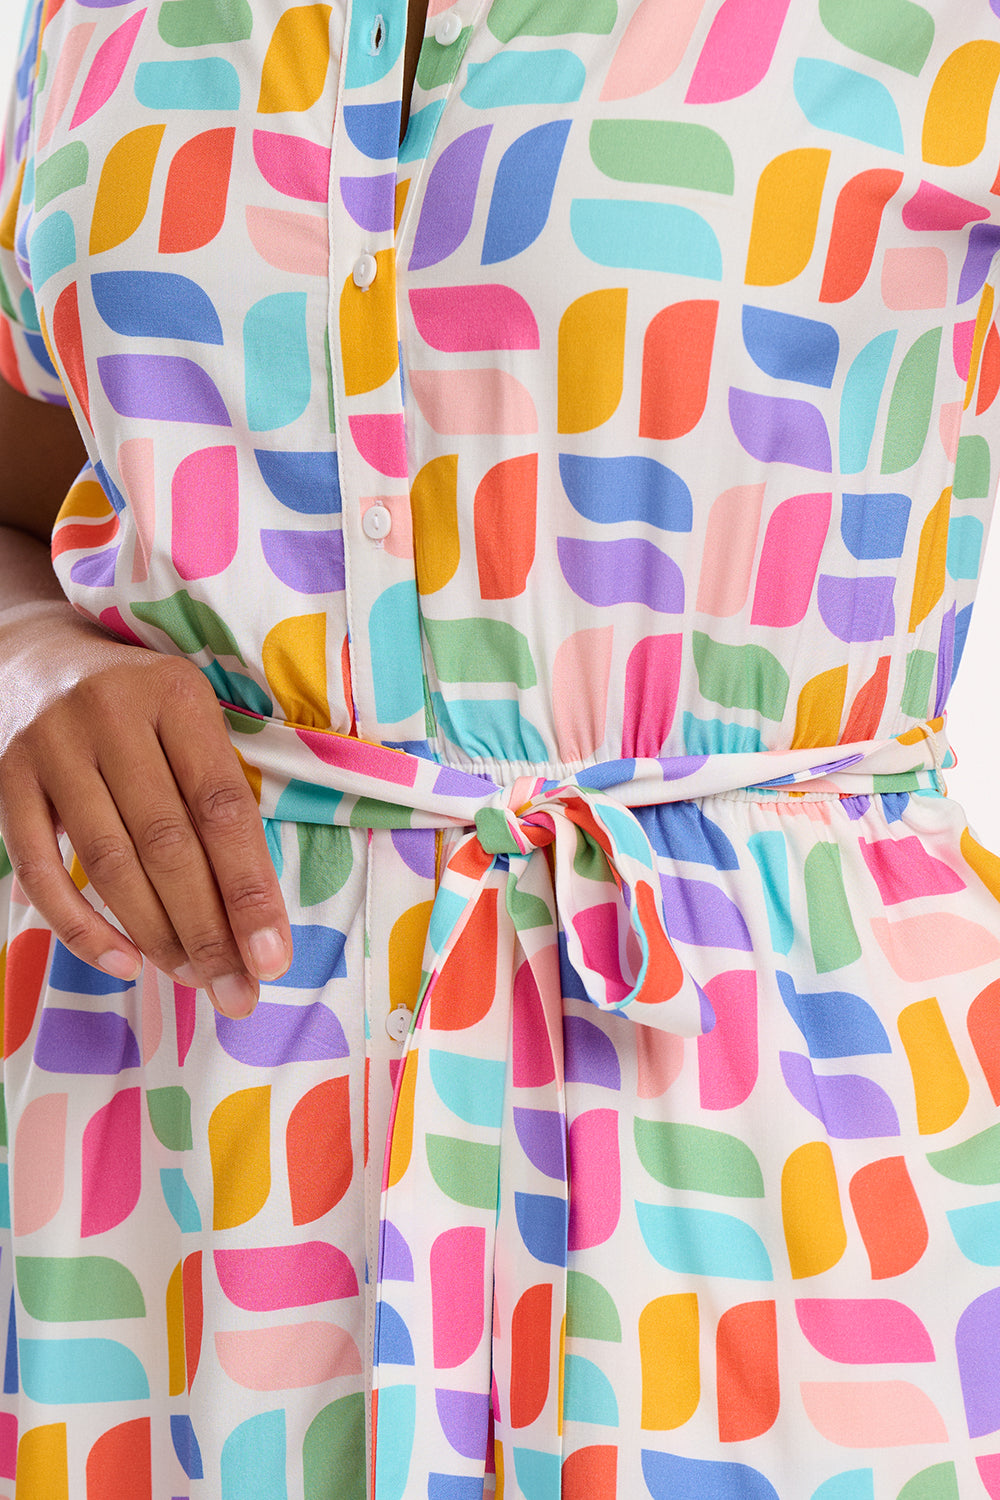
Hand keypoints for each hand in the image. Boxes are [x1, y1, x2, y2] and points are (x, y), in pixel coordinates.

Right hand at [0, 603, 290, 1016]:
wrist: (35, 658)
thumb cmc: (142, 707)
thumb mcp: (191, 720)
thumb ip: (222, 796)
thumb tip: (259, 914)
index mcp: (178, 695)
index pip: (224, 809)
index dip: (250, 890)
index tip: (272, 958)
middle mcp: (112, 714)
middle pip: (168, 844)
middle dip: (208, 930)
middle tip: (237, 993)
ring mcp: (53, 746)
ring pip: (109, 862)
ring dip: (156, 934)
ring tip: (194, 979)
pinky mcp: (7, 778)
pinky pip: (40, 870)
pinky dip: (82, 926)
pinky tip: (125, 961)